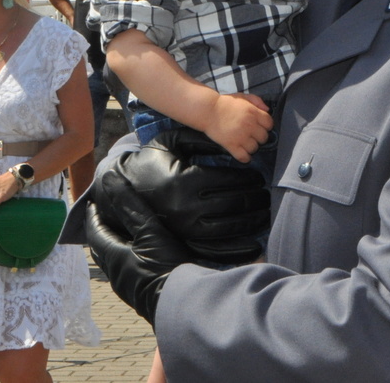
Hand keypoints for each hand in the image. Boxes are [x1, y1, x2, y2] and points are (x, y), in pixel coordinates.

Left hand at [86, 160, 197, 323]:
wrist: (186, 307)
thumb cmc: (166, 268)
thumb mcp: (149, 232)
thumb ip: (129, 206)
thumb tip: (107, 179)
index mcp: (113, 258)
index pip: (95, 233)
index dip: (93, 216)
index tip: (93, 202)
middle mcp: (117, 275)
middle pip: (101, 249)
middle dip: (100, 231)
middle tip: (104, 215)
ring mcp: (129, 288)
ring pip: (114, 262)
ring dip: (114, 246)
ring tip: (123, 233)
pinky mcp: (143, 294)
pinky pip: (129, 271)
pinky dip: (128, 258)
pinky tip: (142, 256)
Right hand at [122, 128, 268, 263]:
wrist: (123, 190)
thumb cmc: (151, 162)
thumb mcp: (171, 142)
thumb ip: (201, 139)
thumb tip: (229, 143)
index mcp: (185, 182)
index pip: (227, 180)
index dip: (248, 179)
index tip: (259, 177)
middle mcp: (187, 208)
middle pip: (233, 204)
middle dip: (255, 199)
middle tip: (266, 194)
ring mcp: (187, 229)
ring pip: (230, 227)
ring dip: (252, 221)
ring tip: (264, 212)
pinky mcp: (186, 243)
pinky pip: (218, 250)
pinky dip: (239, 249)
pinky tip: (255, 243)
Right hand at [204, 93, 272, 162]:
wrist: (208, 110)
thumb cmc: (225, 103)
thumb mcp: (243, 97)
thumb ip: (257, 101)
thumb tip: (267, 109)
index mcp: (253, 112)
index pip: (269, 124)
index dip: (266, 126)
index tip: (261, 127)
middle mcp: (249, 125)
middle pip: (264, 137)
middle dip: (259, 137)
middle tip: (252, 135)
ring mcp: (241, 136)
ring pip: (254, 148)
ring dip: (251, 147)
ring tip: (246, 144)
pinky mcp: (231, 145)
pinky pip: (243, 156)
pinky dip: (245, 158)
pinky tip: (243, 155)